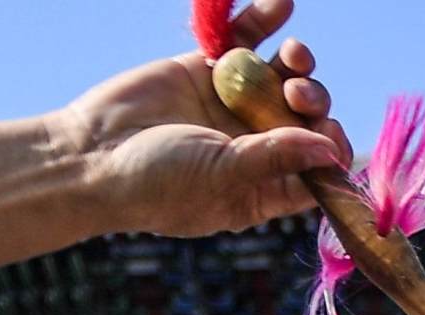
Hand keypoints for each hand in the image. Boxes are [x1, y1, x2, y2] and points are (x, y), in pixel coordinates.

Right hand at [44, 5, 348, 243]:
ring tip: (292, 58)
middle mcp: (255, 146)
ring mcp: (233, 105)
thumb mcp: (222, 175)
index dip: (332, 149)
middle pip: (307, 119)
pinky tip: (283, 3)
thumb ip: (276, 157)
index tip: (330, 133)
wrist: (92, 152)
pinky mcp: (209, 69)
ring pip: (284, 78)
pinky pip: (247, 41)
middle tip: (296, 95)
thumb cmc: (155, 182)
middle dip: (313, 103)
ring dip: (298, 64)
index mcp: (264, 187)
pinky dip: (266, 21)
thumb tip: (333, 153)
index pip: (317, 169)